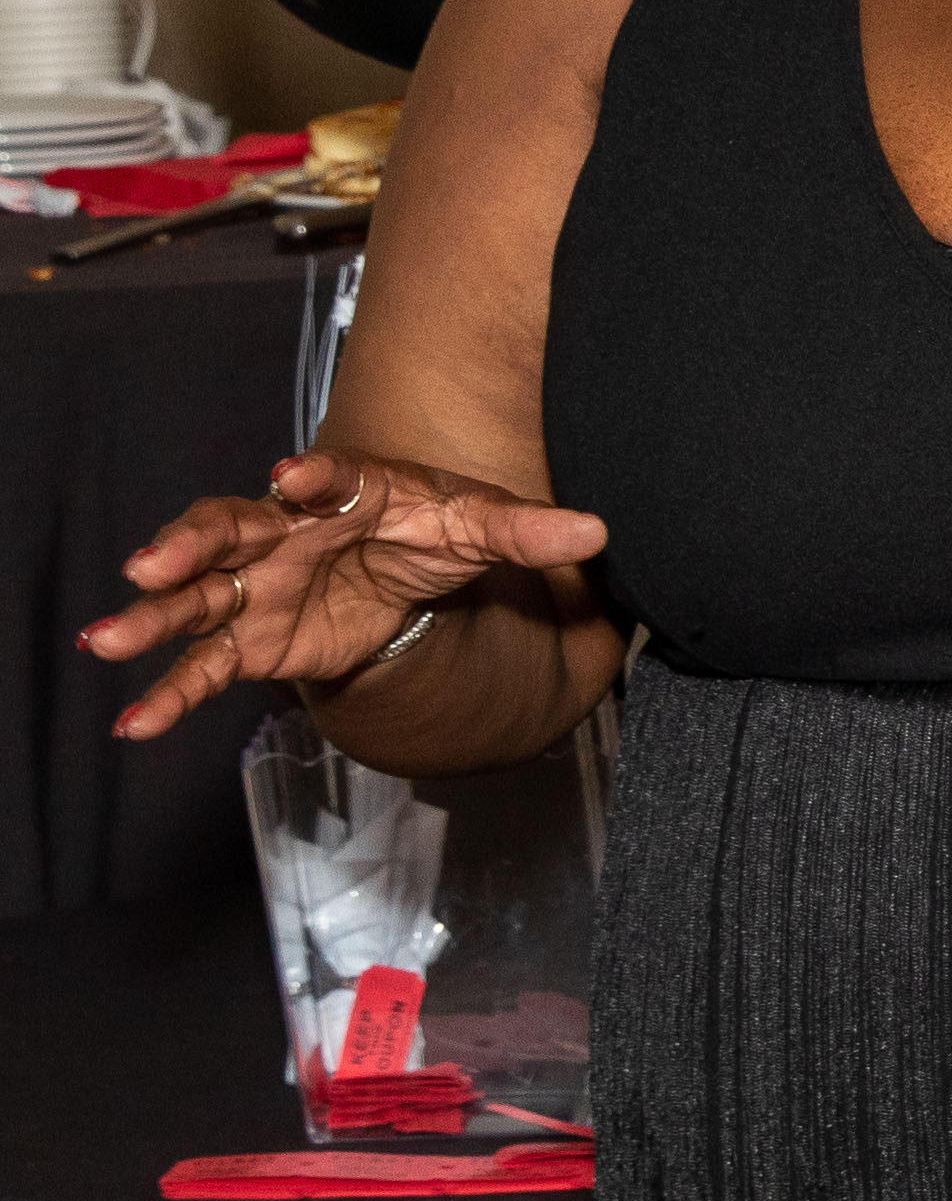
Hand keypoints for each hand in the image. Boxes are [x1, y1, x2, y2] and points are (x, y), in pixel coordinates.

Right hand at [85, 450, 606, 739]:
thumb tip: (597, 531)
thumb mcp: (481, 527)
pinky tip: (135, 724)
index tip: (293, 478)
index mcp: (342, 491)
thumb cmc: (432, 530)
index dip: (309, 476)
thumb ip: (529, 530)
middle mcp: (283, 532)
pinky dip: (170, 693)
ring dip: (151, 619)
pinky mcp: (253, 638)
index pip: (322, 478)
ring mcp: (258, 585)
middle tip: (152, 565)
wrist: (406, 569)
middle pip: (225, 530)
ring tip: (105, 641)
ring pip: (195, 598)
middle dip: (187, 546)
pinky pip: (204, 666)